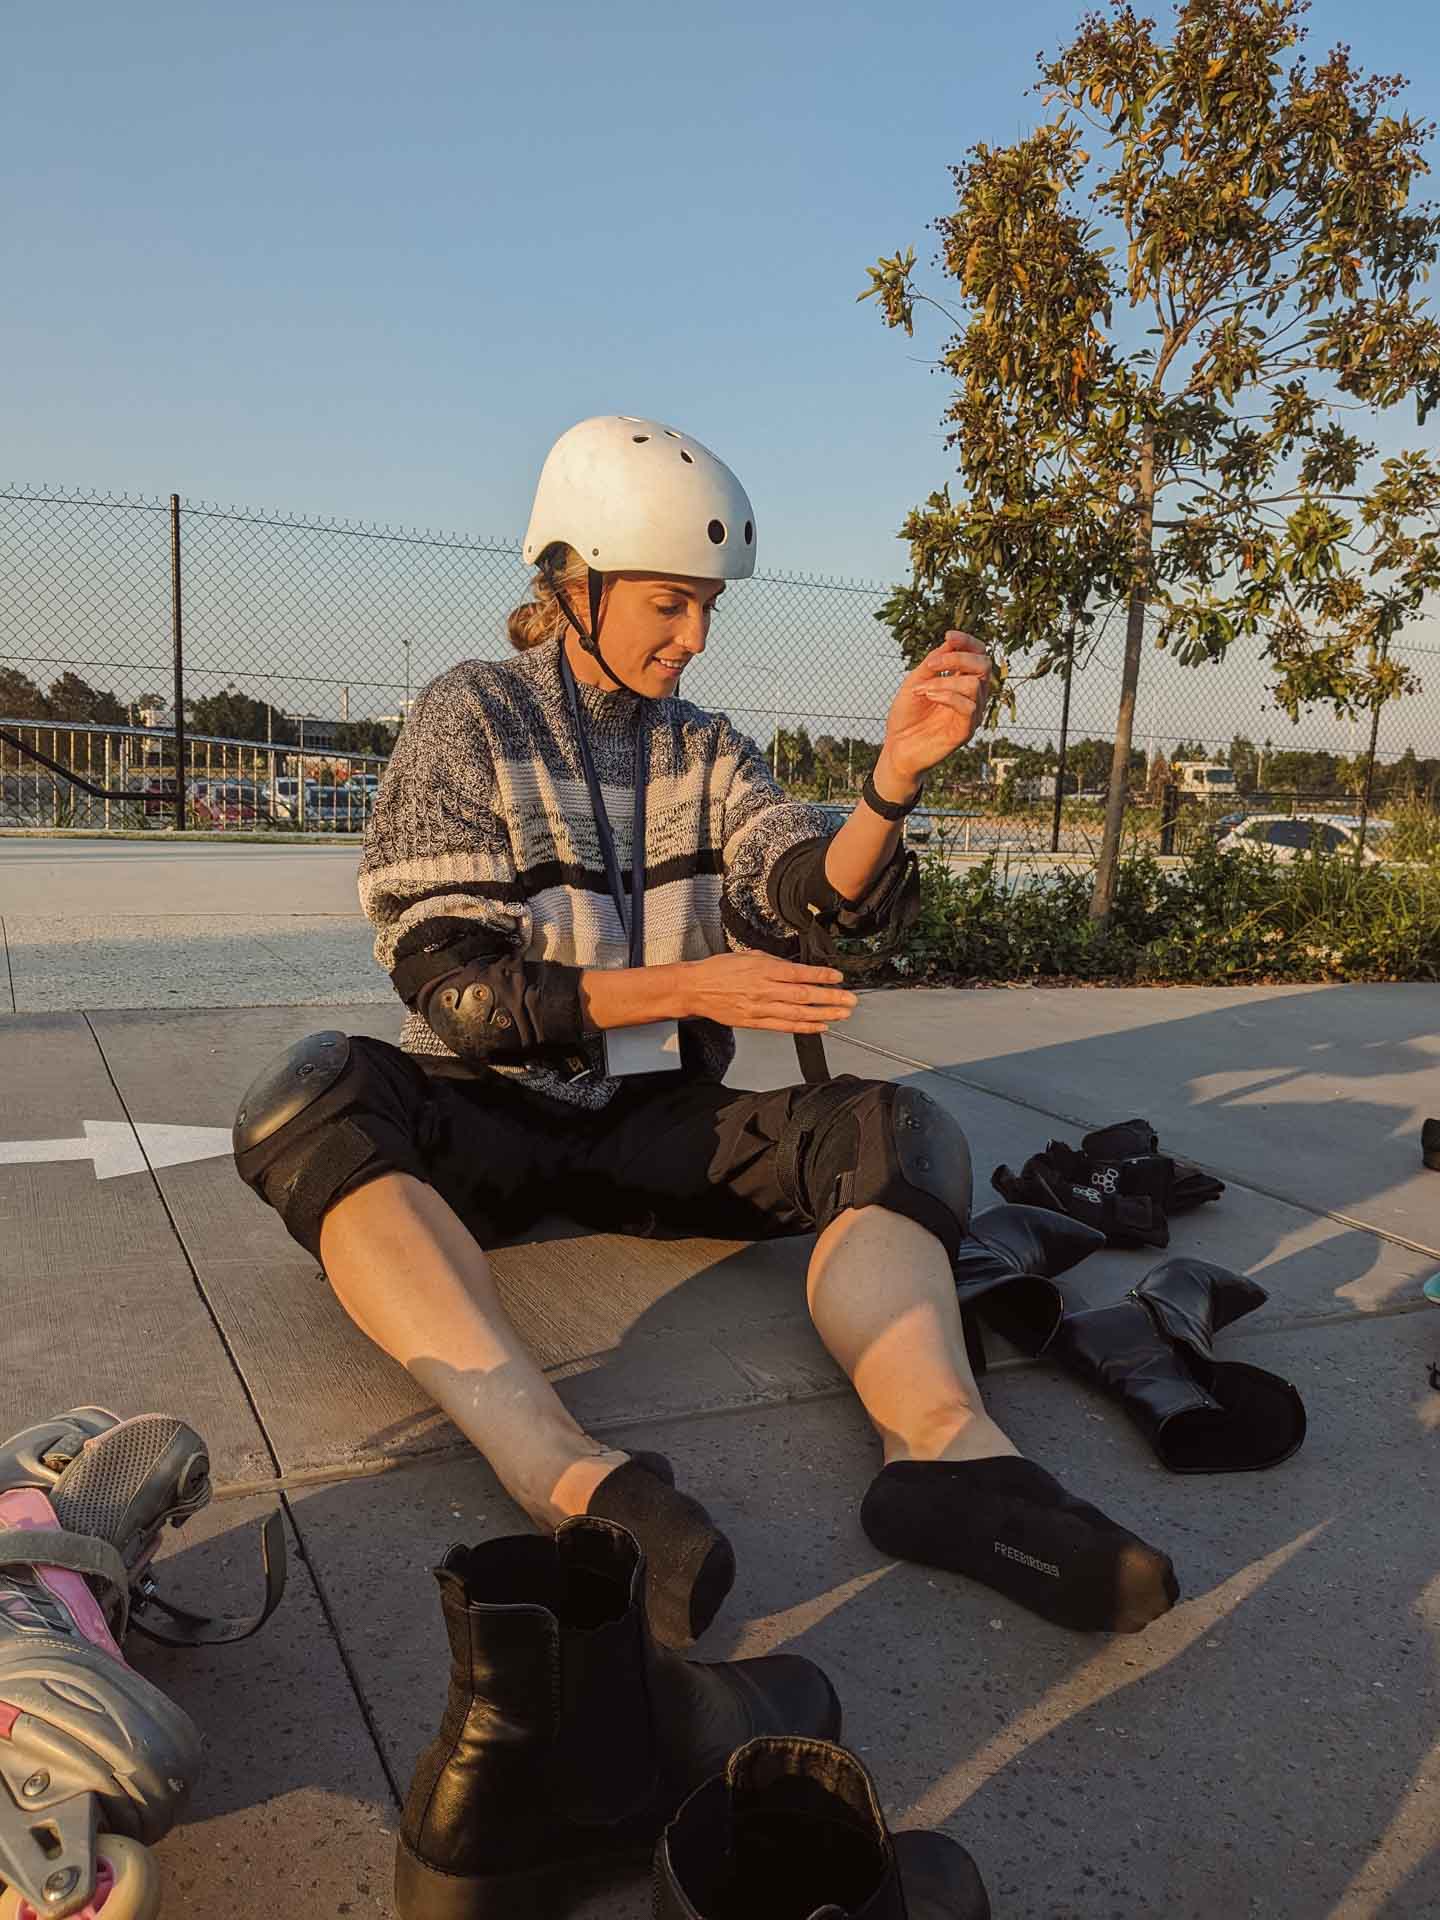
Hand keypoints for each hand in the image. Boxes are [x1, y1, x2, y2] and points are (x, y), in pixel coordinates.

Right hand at [676, 953, 857, 1032]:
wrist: (696, 988)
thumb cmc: (720, 969)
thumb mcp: (749, 956)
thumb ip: (774, 963)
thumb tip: (796, 969)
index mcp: (764, 970)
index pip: (800, 973)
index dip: (822, 976)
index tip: (839, 977)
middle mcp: (765, 990)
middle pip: (804, 996)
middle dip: (831, 998)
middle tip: (851, 1000)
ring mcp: (760, 1008)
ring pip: (798, 1014)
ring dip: (824, 1015)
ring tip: (843, 1014)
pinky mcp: (755, 1022)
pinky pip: (784, 1027)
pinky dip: (805, 1028)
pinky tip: (821, 1027)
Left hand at [880, 632, 990, 787]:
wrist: (896, 748)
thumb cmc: (906, 716)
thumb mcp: (915, 682)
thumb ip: (933, 663)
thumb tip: (950, 641)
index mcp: (963, 681)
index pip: (978, 655)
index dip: (968, 642)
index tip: (948, 636)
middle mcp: (973, 696)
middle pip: (984, 665)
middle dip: (959, 658)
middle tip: (933, 664)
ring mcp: (972, 714)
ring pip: (975, 685)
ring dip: (945, 681)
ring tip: (923, 689)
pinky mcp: (966, 731)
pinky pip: (968, 707)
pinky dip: (947, 696)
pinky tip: (928, 696)